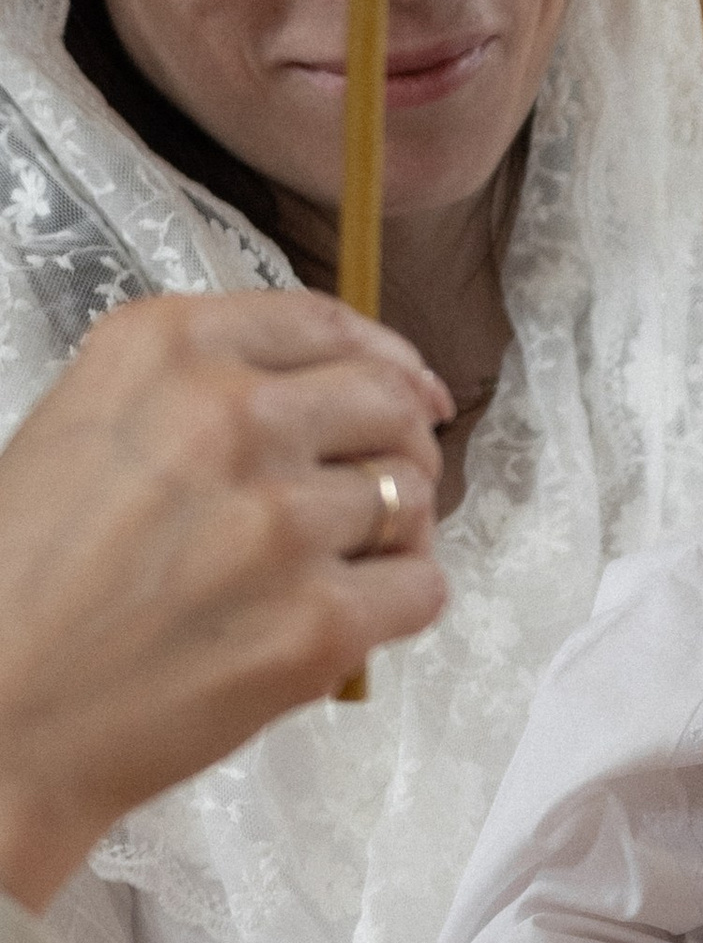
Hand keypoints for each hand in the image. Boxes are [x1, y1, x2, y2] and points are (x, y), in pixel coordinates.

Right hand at [0, 292, 448, 908]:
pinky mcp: (320, 621)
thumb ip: (191, 397)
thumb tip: (322, 399)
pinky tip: (351, 617)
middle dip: (401, 442)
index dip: (384, 357)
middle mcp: (231, 417)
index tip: (410, 387)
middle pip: (385, 401)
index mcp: (163, 350)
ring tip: (342, 565)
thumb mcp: (82, 430)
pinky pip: (422, 587)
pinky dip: (399, 601)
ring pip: (408, 496)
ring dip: (394, 530)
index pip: (320, 321)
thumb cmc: (20, 583)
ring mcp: (282, 520)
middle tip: (386, 484)